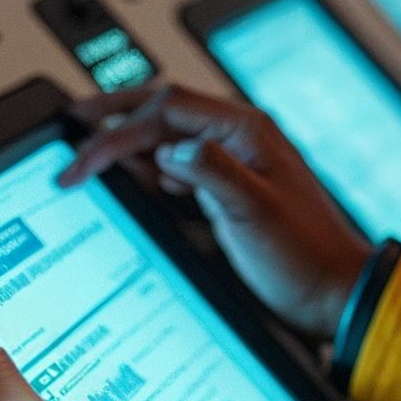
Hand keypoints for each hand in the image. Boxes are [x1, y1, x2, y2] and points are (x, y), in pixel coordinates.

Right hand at [63, 82, 373, 333]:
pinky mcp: (226, 189)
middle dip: (113, 112)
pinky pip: (177, 167)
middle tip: (69, 119)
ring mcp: (231, 163)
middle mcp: (236, 138)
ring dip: (126, 140)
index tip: (78, 157)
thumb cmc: (305, 254)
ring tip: (84, 148)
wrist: (332, 291)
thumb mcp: (256, 213)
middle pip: (163, 109)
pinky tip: (127, 180)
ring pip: (166, 136)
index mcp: (244, 130)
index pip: (166, 110)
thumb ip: (213, 173)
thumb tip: (170, 149)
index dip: (116, 128)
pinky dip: (145, 169)